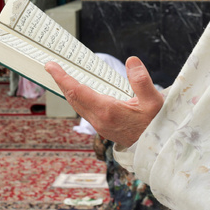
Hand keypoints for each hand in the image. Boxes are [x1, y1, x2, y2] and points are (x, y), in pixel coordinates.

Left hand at [45, 56, 162, 146]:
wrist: (158, 149)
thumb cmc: (156, 124)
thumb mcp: (153, 101)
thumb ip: (141, 80)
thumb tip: (131, 61)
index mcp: (107, 111)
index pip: (77, 91)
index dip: (62, 77)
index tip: (51, 66)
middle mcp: (99, 119)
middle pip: (73, 98)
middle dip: (61, 81)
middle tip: (51, 66)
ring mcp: (99, 125)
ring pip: (77, 105)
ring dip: (68, 90)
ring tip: (62, 76)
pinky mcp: (103, 128)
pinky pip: (83, 110)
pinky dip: (77, 97)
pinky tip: (79, 91)